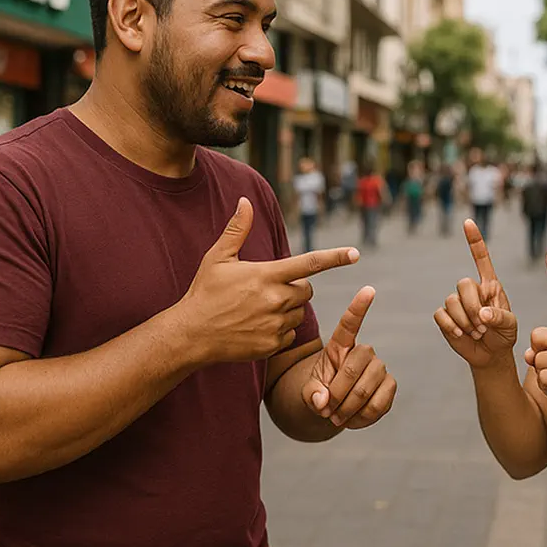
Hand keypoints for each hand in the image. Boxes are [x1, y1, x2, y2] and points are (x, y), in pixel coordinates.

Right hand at [173, 197, 359, 365]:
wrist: (191, 335)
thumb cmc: (204, 293)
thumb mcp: (218, 258)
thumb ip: (237, 230)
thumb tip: (245, 201)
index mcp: (266, 275)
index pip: (309, 263)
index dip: (335, 257)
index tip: (355, 253)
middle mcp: (275, 299)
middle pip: (306, 290)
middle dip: (296, 287)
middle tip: (269, 288)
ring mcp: (275, 324)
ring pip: (298, 313)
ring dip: (287, 309)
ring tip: (258, 309)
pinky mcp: (273, 345)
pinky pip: (289, 334)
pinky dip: (279, 330)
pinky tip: (256, 327)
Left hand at [303, 286, 396, 428]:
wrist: (332, 408)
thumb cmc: (319, 392)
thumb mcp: (308, 391)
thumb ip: (311, 394)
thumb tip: (322, 401)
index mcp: (340, 345)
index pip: (350, 323)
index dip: (359, 307)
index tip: (369, 289)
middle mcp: (363, 352)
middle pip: (355, 366)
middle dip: (338, 394)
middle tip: (325, 411)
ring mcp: (379, 368)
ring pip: (367, 388)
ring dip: (348, 409)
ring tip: (336, 417)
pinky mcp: (389, 386)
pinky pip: (380, 403)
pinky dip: (363, 417)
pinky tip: (352, 419)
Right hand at [433, 220, 517, 369]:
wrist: (491, 355)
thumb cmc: (503, 336)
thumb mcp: (510, 326)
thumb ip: (499, 317)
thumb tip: (481, 314)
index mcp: (490, 285)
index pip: (481, 259)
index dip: (474, 240)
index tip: (468, 222)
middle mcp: (472, 290)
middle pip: (462, 284)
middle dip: (472, 306)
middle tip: (483, 326)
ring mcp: (457, 303)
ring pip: (451, 301)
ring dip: (464, 321)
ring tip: (477, 332)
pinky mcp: (446, 318)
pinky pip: (440, 315)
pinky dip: (451, 327)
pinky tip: (461, 334)